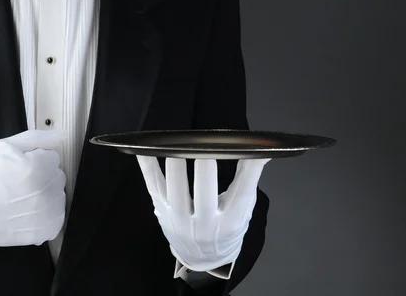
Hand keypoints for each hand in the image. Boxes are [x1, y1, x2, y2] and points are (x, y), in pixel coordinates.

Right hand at [0, 129, 66, 247]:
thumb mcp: (5, 146)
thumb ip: (36, 137)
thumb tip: (61, 135)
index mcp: (42, 166)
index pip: (52, 157)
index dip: (35, 161)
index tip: (20, 169)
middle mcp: (50, 189)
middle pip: (56, 176)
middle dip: (42, 177)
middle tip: (18, 184)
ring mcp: (51, 211)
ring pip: (57, 196)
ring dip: (45, 196)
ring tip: (21, 200)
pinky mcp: (49, 229)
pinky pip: (55, 216)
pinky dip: (45, 215)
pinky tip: (26, 213)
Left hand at [136, 156, 269, 271]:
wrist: (202, 257)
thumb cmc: (226, 228)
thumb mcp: (243, 211)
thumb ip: (247, 182)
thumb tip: (260, 150)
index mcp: (230, 222)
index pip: (241, 196)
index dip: (248, 174)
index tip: (250, 153)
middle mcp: (204, 224)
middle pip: (204, 199)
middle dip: (204, 175)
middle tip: (205, 151)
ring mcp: (179, 219)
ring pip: (175, 194)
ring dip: (175, 171)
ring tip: (176, 149)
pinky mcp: (161, 210)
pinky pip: (153, 186)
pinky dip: (148, 167)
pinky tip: (146, 150)